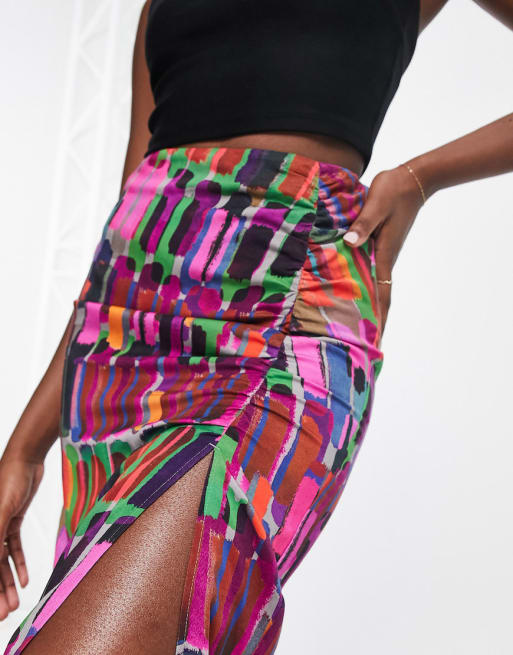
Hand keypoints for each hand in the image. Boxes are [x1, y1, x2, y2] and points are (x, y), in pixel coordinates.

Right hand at [0, 455, 43, 619]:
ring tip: (16, 602)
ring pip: (1, 561)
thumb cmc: (8, 480)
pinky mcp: (11, 520)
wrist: (25, 459)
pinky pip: (13, 547)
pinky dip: (19, 563)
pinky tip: (26, 580)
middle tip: (6, 613)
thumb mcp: (1, 510)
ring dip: (9, 582)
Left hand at [342, 164, 425, 334]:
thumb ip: (362, 225)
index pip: (383, 295)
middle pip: (379, 298)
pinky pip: (368, 271)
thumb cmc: (393, 190)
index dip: (380, 319)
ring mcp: (382, 253)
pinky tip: (350, 290)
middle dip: (373, 322)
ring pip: (373, 286)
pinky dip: (362, 286)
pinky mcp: (378, 245)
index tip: (378, 342)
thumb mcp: (376, 205)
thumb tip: (350, 244)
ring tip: (355, 327)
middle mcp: (384, 259)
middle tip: (363, 345)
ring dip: (367, 306)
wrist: (411, 178)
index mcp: (384, 255)